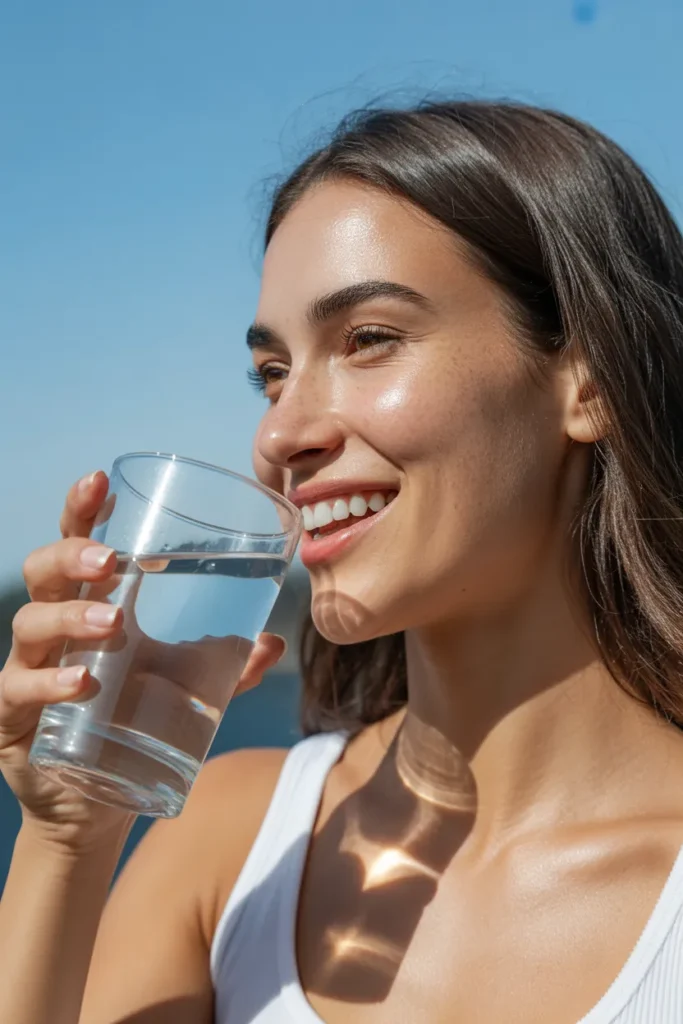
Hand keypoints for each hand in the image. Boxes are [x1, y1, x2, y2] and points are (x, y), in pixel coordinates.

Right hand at [0, 471, 284, 852]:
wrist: (98, 804)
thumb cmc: (133, 723)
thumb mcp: (183, 687)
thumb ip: (226, 664)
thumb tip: (274, 643)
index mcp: (89, 608)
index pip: (78, 547)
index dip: (82, 511)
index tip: (99, 481)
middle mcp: (53, 631)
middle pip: (44, 573)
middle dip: (72, 555)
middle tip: (111, 560)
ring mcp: (27, 670)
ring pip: (31, 624)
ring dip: (71, 617)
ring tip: (112, 624)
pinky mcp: (13, 717)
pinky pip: (19, 688)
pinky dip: (50, 681)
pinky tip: (82, 682)